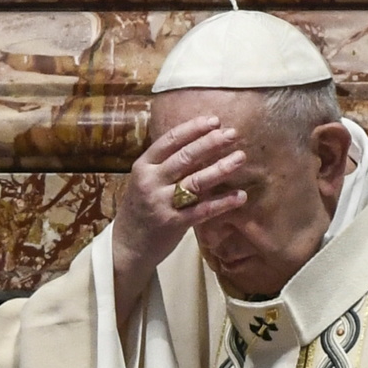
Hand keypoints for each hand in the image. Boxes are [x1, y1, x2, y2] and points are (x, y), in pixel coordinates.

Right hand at [113, 116, 247, 325]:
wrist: (127, 246)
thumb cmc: (141, 209)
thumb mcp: (145, 181)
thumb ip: (166, 165)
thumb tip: (200, 144)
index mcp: (143, 166)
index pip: (170, 140)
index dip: (193, 129)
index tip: (214, 121)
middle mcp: (151, 181)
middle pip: (186, 157)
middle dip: (211, 143)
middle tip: (233, 134)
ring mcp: (162, 203)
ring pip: (196, 181)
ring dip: (221, 168)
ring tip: (240, 158)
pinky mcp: (173, 224)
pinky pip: (203, 210)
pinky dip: (223, 202)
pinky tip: (240, 195)